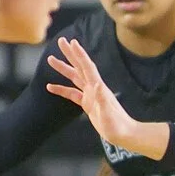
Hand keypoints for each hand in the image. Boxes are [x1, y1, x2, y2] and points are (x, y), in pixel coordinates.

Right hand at [46, 37, 166, 158]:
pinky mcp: (87, 104)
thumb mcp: (108, 113)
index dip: (79, 54)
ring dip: (63, 68)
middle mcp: (94, 87)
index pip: (87, 67)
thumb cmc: (117, 125)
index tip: (72, 42)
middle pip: (79, 66)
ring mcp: (90, 95)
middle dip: (70, 53)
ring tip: (50, 59)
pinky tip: (50, 87)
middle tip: (61, 41)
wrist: (124, 134)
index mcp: (98, 87)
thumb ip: (102, 99)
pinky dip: (61, 89)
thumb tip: (97, 85)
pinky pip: (72, 93)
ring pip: (74, 77)